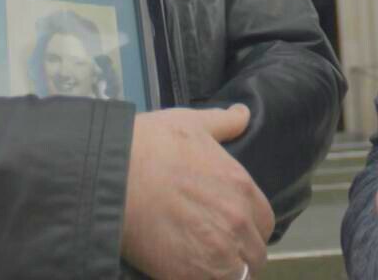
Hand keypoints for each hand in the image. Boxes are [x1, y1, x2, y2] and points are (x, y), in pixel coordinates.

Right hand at [122, 104, 272, 279]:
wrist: (112, 175)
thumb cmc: (150, 145)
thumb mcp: (191, 123)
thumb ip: (223, 123)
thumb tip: (244, 114)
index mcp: (241, 188)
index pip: (264, 222)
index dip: (248, 227)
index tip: (231, 229)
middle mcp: (237, 223)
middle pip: (254, 255)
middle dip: (238, 254)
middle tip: (214, 251)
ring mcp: (216, 253)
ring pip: (236, 276)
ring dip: (223, 272)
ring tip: (202, 265)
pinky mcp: (189, 275)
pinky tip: (187, 272)